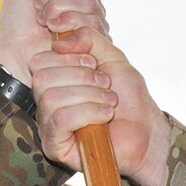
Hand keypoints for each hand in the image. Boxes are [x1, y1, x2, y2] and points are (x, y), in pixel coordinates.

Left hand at [0, 0, 104, 86]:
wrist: (15, 47)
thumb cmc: (18, 16)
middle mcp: (90, 0)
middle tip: (38, 5)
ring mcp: (94, 20)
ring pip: (88, 2)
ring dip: (56, 9)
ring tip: (43, 20)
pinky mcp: (94, 40)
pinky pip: (90, 22)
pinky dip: (64, 23)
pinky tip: (53, 31)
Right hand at [31, 26, 173, 185]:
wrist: (146, 131)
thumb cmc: (128, 98)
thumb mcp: (112, 57)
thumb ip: (89, 38)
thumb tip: (60, 41)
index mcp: (54, 81)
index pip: (39, 61)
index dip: (68, 57)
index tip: (95, 65)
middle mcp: (46, 103)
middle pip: (42, 78)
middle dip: (81, 77)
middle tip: (105, 84)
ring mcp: (48, 126)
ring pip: (51, 99)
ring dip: (89, 95)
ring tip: (110, 101)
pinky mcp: (55, 146)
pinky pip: (60, 121)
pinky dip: (88, 113)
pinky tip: (106, 115)